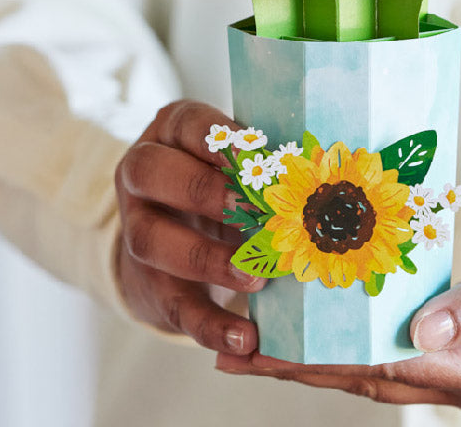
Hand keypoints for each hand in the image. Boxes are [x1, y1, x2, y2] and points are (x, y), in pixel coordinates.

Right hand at [114, 99, 264, 353]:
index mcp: (169, 134)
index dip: (217, 136)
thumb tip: (323, 168)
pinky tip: (245, 338)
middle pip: (151, 172)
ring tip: (256, 276)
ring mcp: (137, 229)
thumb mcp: (234, 161)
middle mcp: (142, 177)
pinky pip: (174, 305)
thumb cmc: (221, 181)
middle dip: (203, 189)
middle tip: (251, 209)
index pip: (184, 122)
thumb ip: (264, 162)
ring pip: (153, 241)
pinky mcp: (150, 283)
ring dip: (208, 259)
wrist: (174, 235)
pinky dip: (211, 326)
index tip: (255, 153)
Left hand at [216, 208, 460, 412]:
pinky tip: (316, 320)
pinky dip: (349, 336)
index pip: (392, 367)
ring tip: (252, 339)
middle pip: (369, 376)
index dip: (325, 358)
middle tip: (232, 346)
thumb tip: (419, 329)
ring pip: (375, 365)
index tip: (267, 344)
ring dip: (316, 355)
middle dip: (300, 364)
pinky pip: (394, 345)